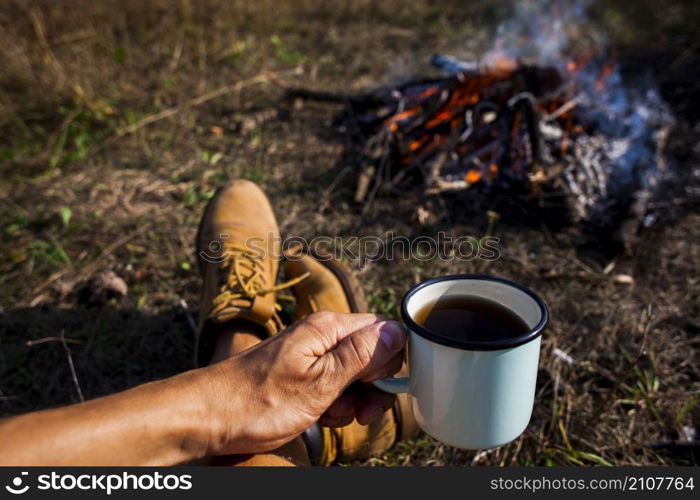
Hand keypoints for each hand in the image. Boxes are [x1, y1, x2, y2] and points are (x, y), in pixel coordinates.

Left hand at [197, 312, 405, 455]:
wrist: (210, 417)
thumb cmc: (259, 401)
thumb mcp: (320, 383)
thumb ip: (362, 356)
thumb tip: (397, 330)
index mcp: (328, 328)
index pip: (382, 331)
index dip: (388, 362)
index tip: (375, 389)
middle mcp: (321, 335)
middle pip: (371, 354)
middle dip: (371, 387)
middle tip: (358, 412)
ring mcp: (311, 354)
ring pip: (353, 374)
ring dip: (351, 400)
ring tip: (329, 415)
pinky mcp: (301, 373)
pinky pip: (333, 385)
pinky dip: (332, 404)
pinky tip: (317, 416)